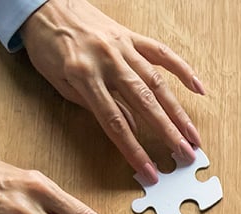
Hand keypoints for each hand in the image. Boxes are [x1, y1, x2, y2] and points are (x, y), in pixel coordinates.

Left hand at [20, 0, 204, 178]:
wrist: (42, 4)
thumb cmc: (47, 47)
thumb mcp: (61, 83)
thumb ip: (94, 106)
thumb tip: (129, 128)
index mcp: (85, 76)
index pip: (115, 123)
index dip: (134, 150)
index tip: (150, 171)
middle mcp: (107, 61)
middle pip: (144, 104)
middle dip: (167, 133)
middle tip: (186, 155)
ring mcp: (122, 47)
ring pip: (157, 83)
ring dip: (178, 112)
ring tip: (193, 135)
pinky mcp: (131, 36)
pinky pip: (161, 52)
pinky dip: (182, 70)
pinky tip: (198, 89)